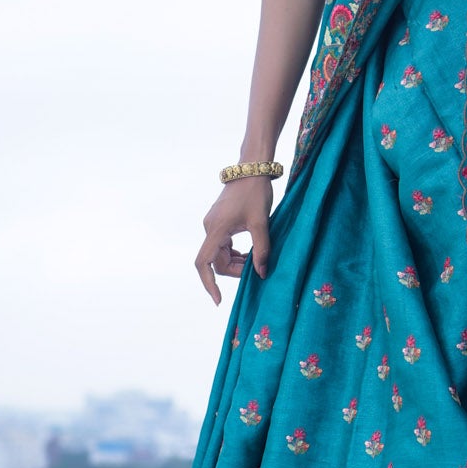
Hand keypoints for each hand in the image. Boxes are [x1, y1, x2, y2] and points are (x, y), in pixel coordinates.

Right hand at [195, 177, 272, 304]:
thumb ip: (262, 250)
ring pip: (220, 254)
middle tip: (257, 271)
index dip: (209, 284)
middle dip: (235, 271)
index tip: (218, 300)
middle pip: (217, 261)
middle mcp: (210, 228)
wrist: (252, 168)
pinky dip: (234, 253)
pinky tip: (249, 253)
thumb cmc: (256, 192)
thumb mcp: (261, 223)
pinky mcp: (219, 221)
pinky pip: (222, 245)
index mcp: (217, 230)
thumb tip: (262, 274)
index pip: (205, 263)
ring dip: (236, 262)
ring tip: (255, 262)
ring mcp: (213, 224)